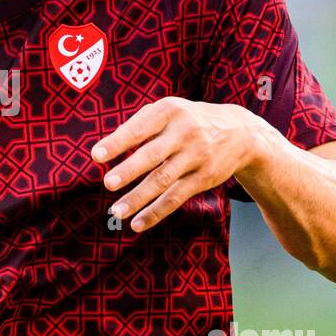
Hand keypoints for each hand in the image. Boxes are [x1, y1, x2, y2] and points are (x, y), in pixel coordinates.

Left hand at [90, 97, 267, 232]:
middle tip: (108, 183)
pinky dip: (156, 212)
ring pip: (164, 180)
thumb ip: (139, 124)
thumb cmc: (188, 120)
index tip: (96, 155)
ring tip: (116, 211)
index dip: (118, 142)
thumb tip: (109, 145)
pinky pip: (176, 197)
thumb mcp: (168, 111)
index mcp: (170, 111)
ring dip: (139, 198)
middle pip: (153, 155)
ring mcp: (196, 156)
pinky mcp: (204, 178)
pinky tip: (137, 224)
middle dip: (130, 170)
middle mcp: (185, 133)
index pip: (140, 128)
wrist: (240, 132)